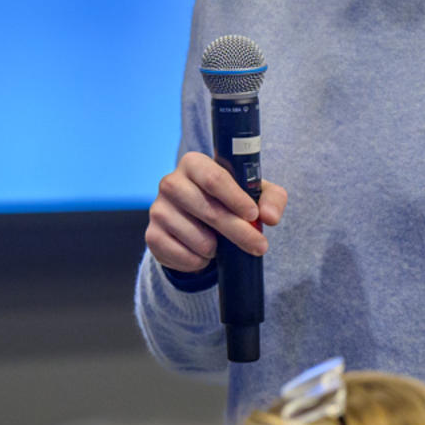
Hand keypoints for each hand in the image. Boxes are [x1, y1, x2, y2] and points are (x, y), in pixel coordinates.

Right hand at [147, 151, 287, 271]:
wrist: (197, 225)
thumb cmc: (229, 202)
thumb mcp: (255, 195)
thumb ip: (271, 199)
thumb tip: (270, 217)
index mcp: (194, 164)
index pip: (213, 178)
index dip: (235, 198)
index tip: (254, 215)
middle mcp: (170, 183)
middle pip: (208, 209)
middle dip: (238, 231)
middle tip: (259, 246)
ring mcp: (158, 209)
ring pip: (196, 237)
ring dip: (215, 248)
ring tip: (220, 245)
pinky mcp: (152, 235)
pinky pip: (182, 255)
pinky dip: (199, 261)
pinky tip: (202, 254)